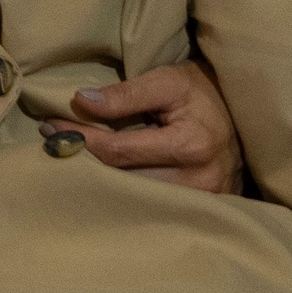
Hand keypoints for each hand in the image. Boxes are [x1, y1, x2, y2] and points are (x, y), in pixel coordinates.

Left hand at [40, 59, 243, 192]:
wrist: (241, 115)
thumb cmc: (201, 93)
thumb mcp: (167, 81)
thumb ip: (126, 93)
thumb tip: (82, 102)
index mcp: (190, 145)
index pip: (118, 151)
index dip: (81, 139)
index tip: (50, 126)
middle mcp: (198, 181)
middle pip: (124, 181)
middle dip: (84, 163)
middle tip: (52, 145)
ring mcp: (201, 202)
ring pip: (135, 199)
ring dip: (100, 182)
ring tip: (71, 161)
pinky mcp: (200, 211)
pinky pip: (152, 207)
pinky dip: (124, 194)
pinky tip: (102, 180)